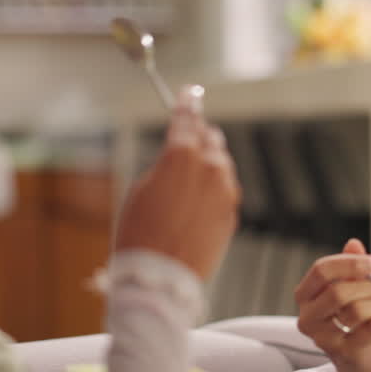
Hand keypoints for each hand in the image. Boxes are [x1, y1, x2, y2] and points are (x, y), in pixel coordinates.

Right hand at [114, 87, 240, 280]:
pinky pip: (223, 191)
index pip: (187, 118)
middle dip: (200, 134)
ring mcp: (225, 193)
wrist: (160, 279)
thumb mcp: (140, 189)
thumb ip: (164, 166)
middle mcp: (210, 169)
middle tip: (191, 131)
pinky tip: (196, 200)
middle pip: (210, 139)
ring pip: (220, 165)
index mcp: (182, 156)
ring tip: (190, 172)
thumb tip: (177, 161)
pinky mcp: (231, 214)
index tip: (190, 92)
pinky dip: (213, 189)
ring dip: (208, 163)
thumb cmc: (139, 234)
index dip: (187, 102)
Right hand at [294, 239, 370, 371]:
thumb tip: (353, 244)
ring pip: (357, 311)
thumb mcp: (351, 288)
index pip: (321, 270)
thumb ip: (350, 266)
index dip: (351, 263)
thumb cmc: (353, 318)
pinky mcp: (343, 353)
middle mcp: (307, 317)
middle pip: (338, 292)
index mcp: (305, 295)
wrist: (358, 359)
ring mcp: (322, 338)